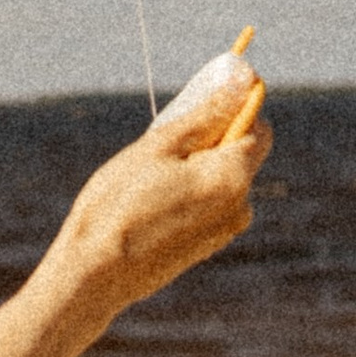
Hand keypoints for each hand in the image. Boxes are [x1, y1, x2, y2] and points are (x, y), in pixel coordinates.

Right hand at [60, 104, 271, 319]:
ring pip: (221, 180)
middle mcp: (239, 206)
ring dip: (197, 166)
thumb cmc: (120, 203)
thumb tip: (243, 82)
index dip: (238, 106)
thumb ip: (206, 114)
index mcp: (233, 177)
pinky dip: (190, 193)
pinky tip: (151, 200)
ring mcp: (224, 231)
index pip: (259, 128)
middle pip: (240, 155)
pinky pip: (209, 206)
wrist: (95, 274)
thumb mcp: (160, 147)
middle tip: (164, 136)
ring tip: (149, 174)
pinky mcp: (206, 248)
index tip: (207, 96)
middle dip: (211, 137)